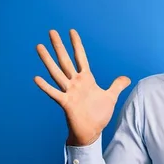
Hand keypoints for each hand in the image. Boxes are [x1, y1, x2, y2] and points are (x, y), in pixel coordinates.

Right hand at [34, 29, 130, 145]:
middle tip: (51, 31)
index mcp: (86, 79)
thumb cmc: (98, 115)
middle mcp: (76, 83)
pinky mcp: (66, 103)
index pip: (81, 58)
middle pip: (66, 61)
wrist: (92, 132)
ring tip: (39, 47)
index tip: (72, 31)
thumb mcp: (111, 97)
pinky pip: (54, 93)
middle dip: (59, 46)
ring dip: (48, 60)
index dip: (77, 45)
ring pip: (57, 73)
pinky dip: (46, 87)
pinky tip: (36, 78)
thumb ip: (117, 85)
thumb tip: (127, 78)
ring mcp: (69, 92)